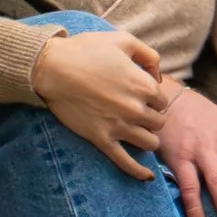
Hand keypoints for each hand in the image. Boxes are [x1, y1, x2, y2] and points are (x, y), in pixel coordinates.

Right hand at [29, 26, 170, 176]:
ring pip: (150, 143)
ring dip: (147, 138)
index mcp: (144, 85)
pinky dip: (139, 172)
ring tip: (138, 133)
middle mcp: (136, 109)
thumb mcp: (123, 40)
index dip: (154, 99)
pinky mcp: (102, 139)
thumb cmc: (86, 50)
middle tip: (137, 112)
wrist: (53, 68)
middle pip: (159, 123)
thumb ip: (148, 54)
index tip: (142, 96)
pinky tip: (147, 177)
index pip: (163, 101)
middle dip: (151, 118)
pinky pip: (126, 163)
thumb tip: (158, 74)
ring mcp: (119, 127)